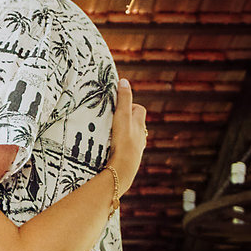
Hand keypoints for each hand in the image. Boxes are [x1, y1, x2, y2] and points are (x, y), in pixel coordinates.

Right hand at [107, 78, 146, 194]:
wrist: (122, 169)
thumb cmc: (123, 141)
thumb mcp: (122, 116)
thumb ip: (123, 99)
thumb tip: (124, 81)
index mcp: (140, 125)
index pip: (139, 109)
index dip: (131, 105)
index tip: (119, 106)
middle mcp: (140, 137)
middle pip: (136, 124)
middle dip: (127, 120)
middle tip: (113, 120)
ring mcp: (136, 149)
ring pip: (131, 137)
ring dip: (123, 134)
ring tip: (110, 134)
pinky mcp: (129, 160)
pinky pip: (125, 149)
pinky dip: (120, 146)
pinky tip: (110, 149)